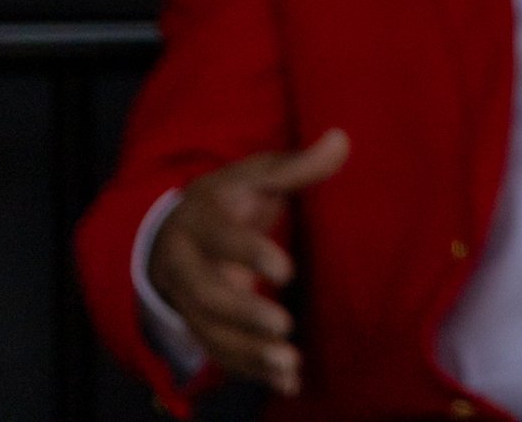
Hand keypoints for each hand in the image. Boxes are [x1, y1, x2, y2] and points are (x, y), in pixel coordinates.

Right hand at [153, 128, 349, 392]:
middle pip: (206, 294)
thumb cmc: (231, 197)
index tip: (286, 269)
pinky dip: (250, 371)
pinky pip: (218, 354)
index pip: (220, 237)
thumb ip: (297, 165)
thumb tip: (342, 139)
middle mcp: (186, 262)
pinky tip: (287, 382)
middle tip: (285, 325)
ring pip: (209, 333)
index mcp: (201, 216)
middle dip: (244, 313)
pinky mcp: (199, 326)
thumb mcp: (257, 174)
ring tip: (289, 364)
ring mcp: (188, 300)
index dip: (248, 252)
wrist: (179, 228)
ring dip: (248, 353)